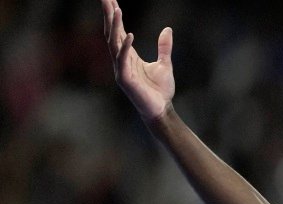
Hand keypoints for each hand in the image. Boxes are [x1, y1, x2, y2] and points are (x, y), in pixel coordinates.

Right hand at [102, 0, 173, 121]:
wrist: (161, 109)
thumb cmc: (160, 90)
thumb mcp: (165, 64)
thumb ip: (164, 47)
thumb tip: (167, 29)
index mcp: (128, 55)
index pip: (118, 31)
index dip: (115, 16)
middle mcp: (121, 59)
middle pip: (112, 32)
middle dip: (109, 15)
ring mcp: (120, 69)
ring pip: (114, 43)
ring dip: (115, 26)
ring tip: (116, 9)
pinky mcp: (124, 79)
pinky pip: (123, 60)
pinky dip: (125, 47)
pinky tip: (128, 34)